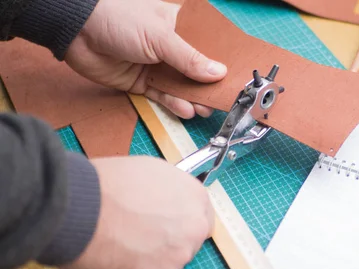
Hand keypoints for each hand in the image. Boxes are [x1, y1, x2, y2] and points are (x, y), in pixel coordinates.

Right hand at [59, 156, 214, 268]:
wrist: (79, 207)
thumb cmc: (104, 185)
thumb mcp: (149, 173)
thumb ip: (167, 193)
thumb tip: (163, 205)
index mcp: (194, 197)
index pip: (200, 219)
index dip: (179, 224)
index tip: (166, 228)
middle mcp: (193, 227)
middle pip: (187, 245)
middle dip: (167, 246)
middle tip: (138, 239)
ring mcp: (178, 257)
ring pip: (168, 267)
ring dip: (149, 263)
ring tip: (119, 246)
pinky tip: (113, 261)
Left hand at [64, 0, 224, 118]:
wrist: (76, 31)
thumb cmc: (118, 18)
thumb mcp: (160, 36)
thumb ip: (189, 58)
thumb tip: (217, 73)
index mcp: (178, 26)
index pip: (206, 46)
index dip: (219, 61)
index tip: (233, 77)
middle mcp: (169, 46)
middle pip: (195, 70)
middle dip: (207, 85)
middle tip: (221, 98)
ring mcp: (155, 65)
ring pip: (180, 86)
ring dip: (192, 98)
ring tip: (205, 108)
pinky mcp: (141, 82)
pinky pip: (162, 96)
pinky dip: (174, 104)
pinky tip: (186, 109)